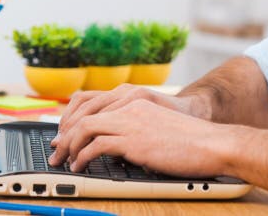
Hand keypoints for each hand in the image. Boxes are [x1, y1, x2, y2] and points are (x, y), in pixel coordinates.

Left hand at [49, 99, 239, 176]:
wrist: (212, 143)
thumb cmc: (191, 142)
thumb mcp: (157, 128)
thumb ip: (135, 131)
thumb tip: (113, 149)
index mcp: (134, 101)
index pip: (91, 102)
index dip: (72, 119)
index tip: (63, 135)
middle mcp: (129, 106)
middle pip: (83, 113)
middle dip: (64, 133)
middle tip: (55, 150)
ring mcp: (131, 122)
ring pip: (85, 127)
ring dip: (69, 145)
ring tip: (63, 160)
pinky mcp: (134, 140)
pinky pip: (96, 145)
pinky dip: (83, 156)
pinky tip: (80, 166)